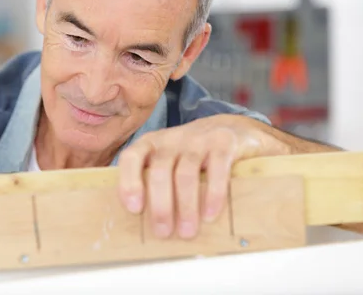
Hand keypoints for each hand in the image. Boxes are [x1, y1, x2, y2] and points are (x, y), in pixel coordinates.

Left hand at [117, 114, 284, 238]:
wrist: (234, 130)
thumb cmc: (194, 155)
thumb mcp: (170, 161)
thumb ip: (155, 182)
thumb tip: (144, 224)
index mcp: (152, 144)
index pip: (131, 157)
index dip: (129, 182)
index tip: (135, 210)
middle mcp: (172, 138)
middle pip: (160, 171)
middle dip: (160, 205)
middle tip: (163, 232)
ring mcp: (198, 138)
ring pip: (186, 174)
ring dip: (185, 206)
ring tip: (187, 232)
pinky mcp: (224, 142)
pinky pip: (217, 169)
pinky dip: (213, 194)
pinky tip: (210, 215)